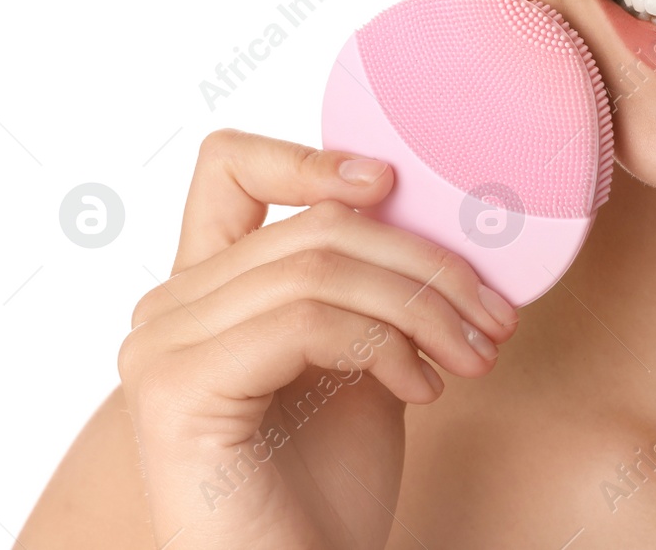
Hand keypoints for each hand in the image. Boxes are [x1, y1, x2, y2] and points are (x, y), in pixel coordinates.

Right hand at [117, 128, 517, 549]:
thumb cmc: (328, 495)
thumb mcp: (364, 363)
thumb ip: (372, 290)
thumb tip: (444, 221)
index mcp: (205, 293)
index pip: (230, 168)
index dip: (312, 158)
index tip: (392, 187)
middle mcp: (168, 310)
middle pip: (314, 225)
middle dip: (427, 263)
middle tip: (494, 316)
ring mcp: (162, 347)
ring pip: (320, 266)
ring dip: (423, 307)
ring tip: (473, 356)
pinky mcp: (177, 389)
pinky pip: (306, 319)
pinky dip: (384, 343)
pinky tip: (421, 390)